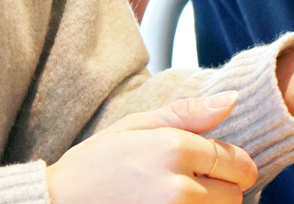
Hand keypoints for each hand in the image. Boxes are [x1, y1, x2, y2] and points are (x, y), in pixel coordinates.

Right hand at [46, 93, 257, 203]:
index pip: (236, 161)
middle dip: (220, 188)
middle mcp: (179, 188)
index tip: (214, 166)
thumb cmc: (95, 164)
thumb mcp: (137, 125)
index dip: (230, 164)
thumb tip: (233, 100)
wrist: (58, 203)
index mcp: (175, 148)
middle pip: (234, 195)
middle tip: (189, 182)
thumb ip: (189, 113)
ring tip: (175, 198)